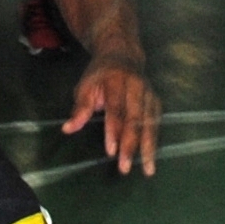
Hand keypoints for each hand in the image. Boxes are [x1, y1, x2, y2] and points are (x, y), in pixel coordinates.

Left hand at [64, 54, 159, 176]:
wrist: (122, 54)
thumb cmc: (100, 74)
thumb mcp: (85, 85)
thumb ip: (80, 108)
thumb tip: (68, 129)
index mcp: (117, 80)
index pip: (116, 109)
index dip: (114, 130)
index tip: (111, 151)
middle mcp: (137, 86)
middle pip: (136, 119)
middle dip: (131, 145)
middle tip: (125, 167)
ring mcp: (149, 93)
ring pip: (150, 123)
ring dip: (148, 147)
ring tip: (147, 169)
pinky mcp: (156, 100)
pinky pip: (156, 122)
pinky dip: (154, 140)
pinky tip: (151, 156)